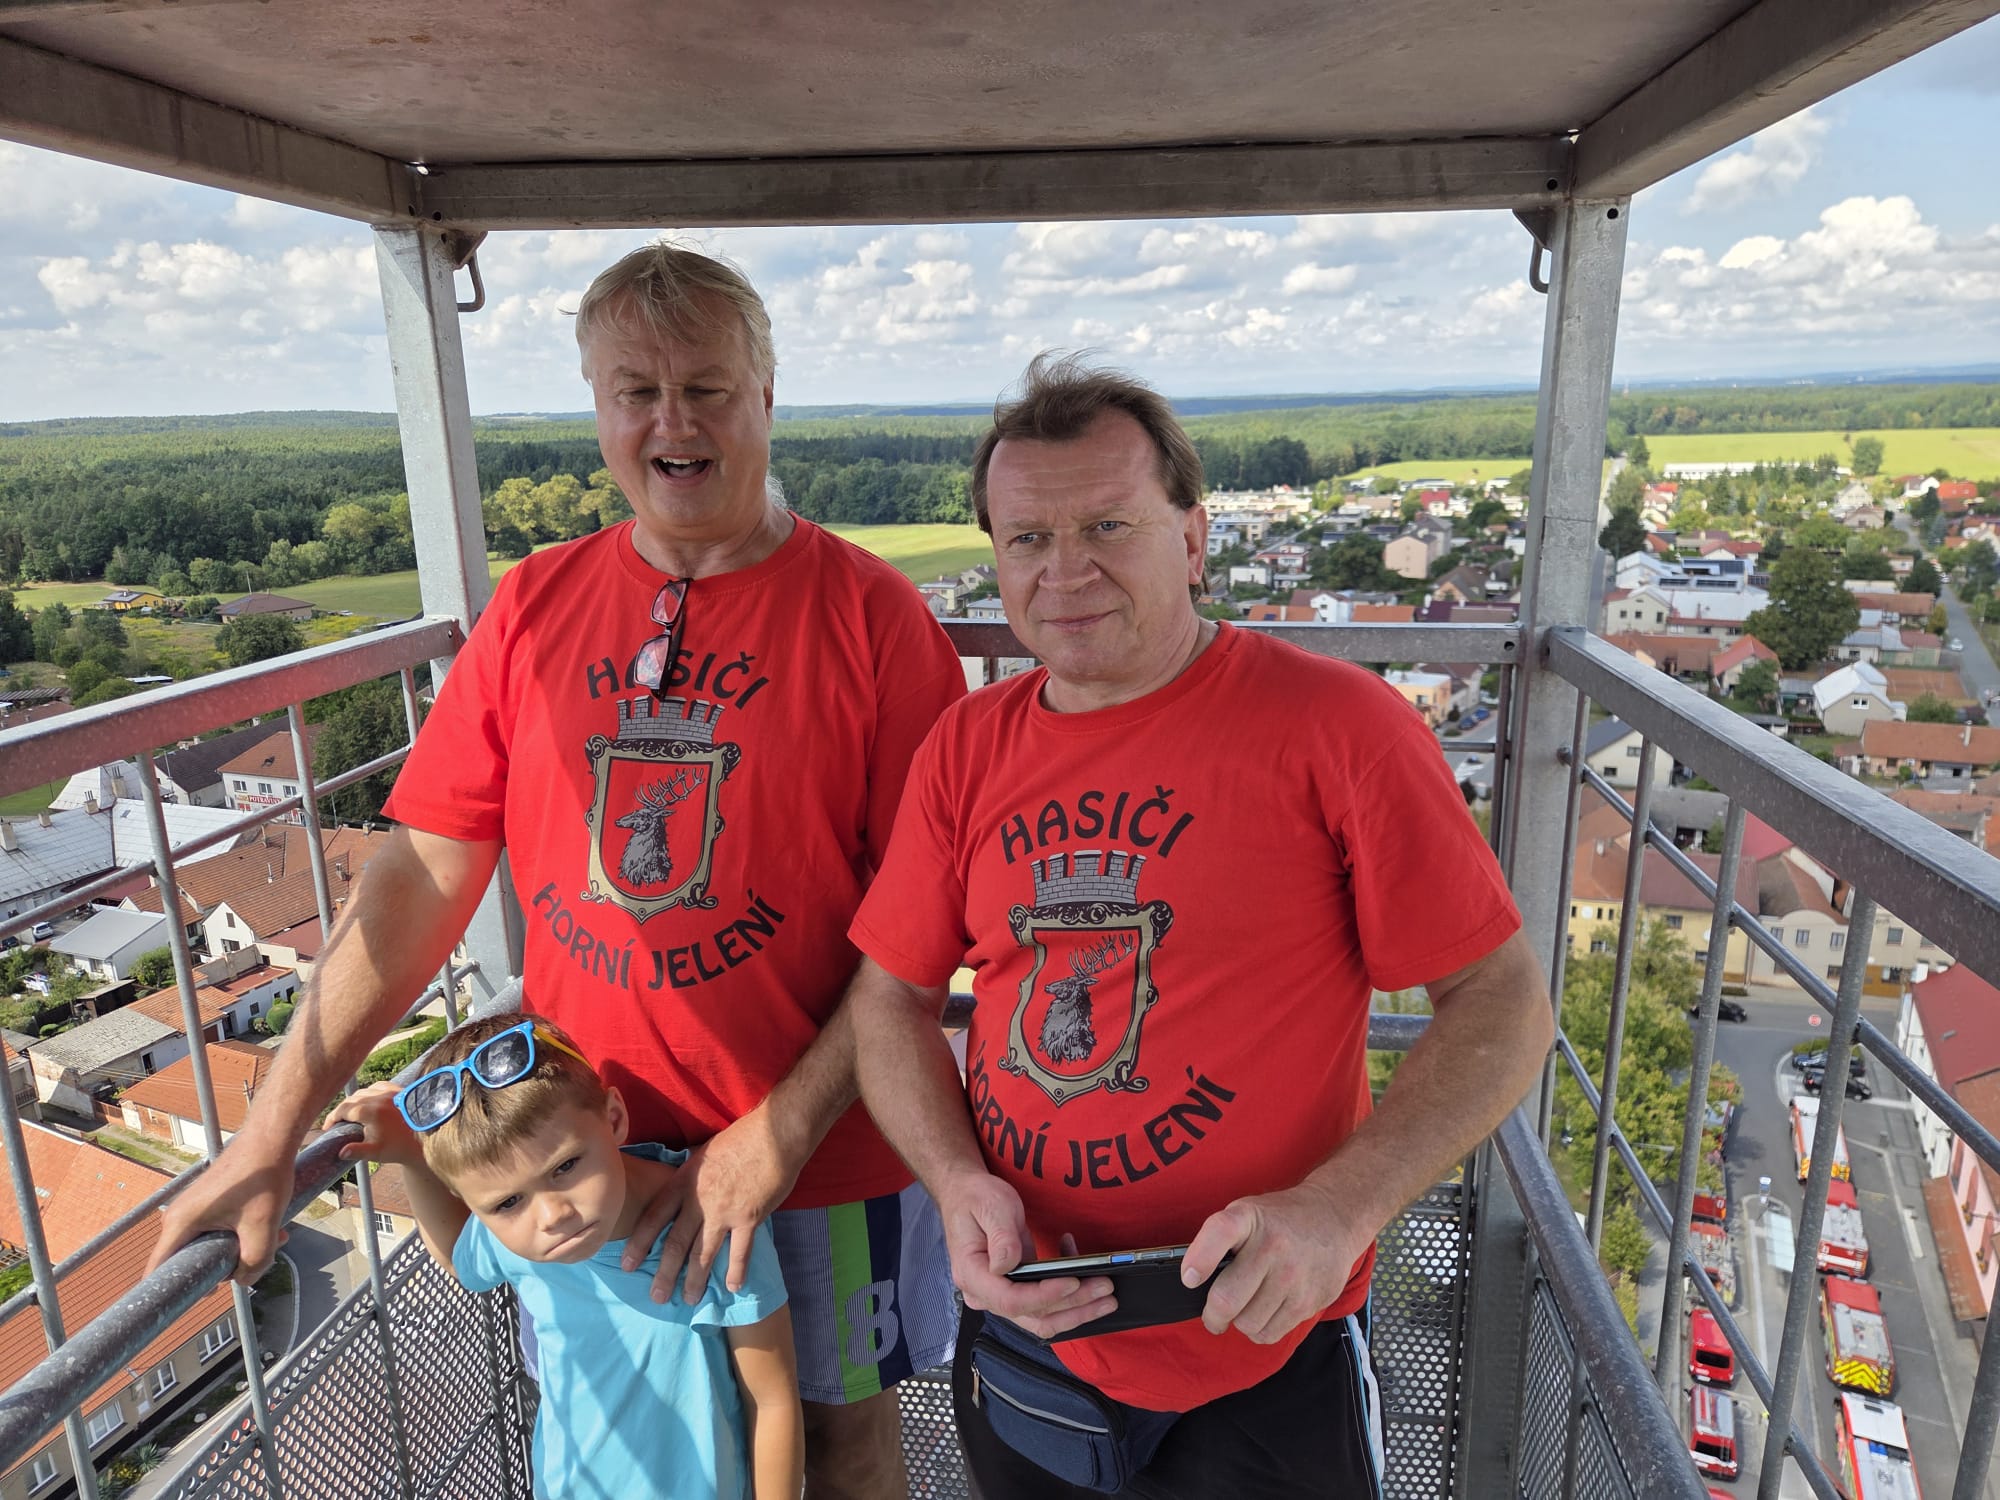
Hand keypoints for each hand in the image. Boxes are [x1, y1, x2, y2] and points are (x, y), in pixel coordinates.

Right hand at [147, 1137, 297, 1285]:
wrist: (273, 1138)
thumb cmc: (263, 1178)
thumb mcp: (262, 1228)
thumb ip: (253, 1263)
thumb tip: (242, 1281)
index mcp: (180, 1223)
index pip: (160, 1269)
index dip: (170, 1293)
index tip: (183, 1307)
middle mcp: (180, 1216)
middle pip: (191, 1259)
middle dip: (223, 1266)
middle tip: (251, 1262)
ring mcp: (195, 1208)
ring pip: (212, 1244)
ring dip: (241, 1248)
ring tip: (273, 1238)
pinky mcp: (210, 1202)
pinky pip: (220, 1229)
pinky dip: (244, 1233)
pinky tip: (274, 1228)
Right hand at [326, 1082, 425, 1169]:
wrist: (424, 1140)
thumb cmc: (399, 1148)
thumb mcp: (375, 1152)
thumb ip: (356, 1151)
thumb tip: (340, 1152)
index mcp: (371, 1112)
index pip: (344, 1110)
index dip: (332, 1117)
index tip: (327, 1127)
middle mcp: (379, 1098)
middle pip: (352, 1099)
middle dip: (341, 1110)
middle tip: (336, 1122)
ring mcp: (390, 1092)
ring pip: (364, 1091)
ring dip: (354, 1100)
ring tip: (349, 1113)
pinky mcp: (399, 1091)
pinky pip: (378, 1086)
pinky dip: (369, 1092)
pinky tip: (367, 1100)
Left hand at [623, 1105, 801, 1303]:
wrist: (776, 1134)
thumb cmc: (742, 1137)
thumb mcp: (704, 1152)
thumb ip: (691, 1175)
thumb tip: (681, 1186)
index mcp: (685, 1181)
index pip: (655, 1216)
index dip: (640, 1242)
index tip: (628, 1265)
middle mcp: (700, 1199)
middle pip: (676, 1242)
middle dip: (664, 1272)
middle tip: (656, 1296)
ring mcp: (725, 1211)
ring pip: (704, 1252)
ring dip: (695, 1279)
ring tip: (689, 1299)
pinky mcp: (750, 1217)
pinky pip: (741, 1250)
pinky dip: (736, 1270)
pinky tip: (733, 1287)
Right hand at [936, 1169, 1114, 1339]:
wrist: (965, 1194)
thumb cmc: (975, 1198)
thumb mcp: (990, 1207)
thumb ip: (1000, 1236)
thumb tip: (1008, 1265)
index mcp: (972, 1274)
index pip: (1010, 1299)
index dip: (1044, 1296)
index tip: (1074, 1282)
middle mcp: (984, 1293)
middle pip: (1032, 1316)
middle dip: (1072, 1306)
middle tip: (1104, 1289)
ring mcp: (1001, 1294)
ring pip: (1042, 1317)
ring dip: (1077, 1309)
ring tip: (1106, 1297)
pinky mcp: (1016, 1289)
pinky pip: (1045, 1303)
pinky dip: (1068, 1293)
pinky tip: (1080, 1264)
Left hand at [1182, 1181, 1368, 1344]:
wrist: (1334, 1218)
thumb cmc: (1278, 1221)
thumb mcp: (1246, 1212)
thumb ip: (1219, 1240)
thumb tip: (1193, 1281)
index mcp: (1248, 1217)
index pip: (1220, 1232)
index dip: (1200, 1259)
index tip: (1190, 1279)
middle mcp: (1272, 1245)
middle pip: (1227, 1299)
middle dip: (1212, 1316)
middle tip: (1213, 1316)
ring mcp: (1294, 1275)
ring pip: (1248, 1323)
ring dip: (1240, 1322)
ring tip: (1246, 1308)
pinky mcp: (1311, 1299)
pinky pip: (1270, 1334)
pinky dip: (1260, 1330)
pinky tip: (1266, 1312)